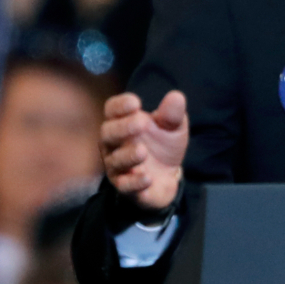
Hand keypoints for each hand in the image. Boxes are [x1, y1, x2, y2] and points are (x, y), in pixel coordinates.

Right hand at [101, 91, 186, 212]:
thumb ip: (173, 114)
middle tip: (140, 123)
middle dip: (122, 128)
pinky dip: (135, 182)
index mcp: (122, 122)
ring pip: (115, 161)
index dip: (120, 105)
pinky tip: (147, 178)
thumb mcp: (173, 128)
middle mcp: (113, 143)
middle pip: (107, 133)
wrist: (168, 176)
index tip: (136, 102)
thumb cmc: (163, 145)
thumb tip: (176, 96)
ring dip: (128, 155)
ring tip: (143, 151)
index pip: (112, 109)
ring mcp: (117, 166)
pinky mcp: (125, 187)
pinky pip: (124, 185)